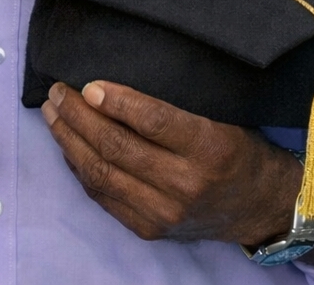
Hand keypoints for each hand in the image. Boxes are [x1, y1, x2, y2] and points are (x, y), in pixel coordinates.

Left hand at [40, 80, 297, 245]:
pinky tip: (68, 146)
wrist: (260, 206)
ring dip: (70, 141)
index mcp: (210, 147)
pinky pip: (103, 196)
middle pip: (117, 147)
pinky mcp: (149, 229)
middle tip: (58, 92)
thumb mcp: (220, 118)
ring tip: (53, 114)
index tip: (89, 84)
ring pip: (102, 173)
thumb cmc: (237, 151)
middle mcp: (186, 184)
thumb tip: (111, 85)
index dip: (117, 101)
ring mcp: (165, 212)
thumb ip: (173, 106)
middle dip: (78, 116)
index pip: (154, 122)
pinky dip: (80, 168)